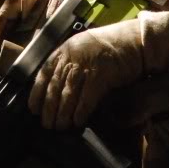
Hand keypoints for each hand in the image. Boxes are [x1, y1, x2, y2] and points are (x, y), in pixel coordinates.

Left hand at [27, 11, 168, 130]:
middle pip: (55, 86)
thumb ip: (68, 62)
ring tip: (61, 127)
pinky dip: (81, 111)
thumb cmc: (109, 47)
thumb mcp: (83, 48)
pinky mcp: (102, 73)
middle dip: (49, 108)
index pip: (44, 73)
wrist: (134, 40)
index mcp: (64, 49)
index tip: (33, 109)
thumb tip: (56, 88)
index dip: (37, 93)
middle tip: (47, 125)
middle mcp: (72, 56)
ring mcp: (87, 64)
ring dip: (63, 113)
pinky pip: (87, 97)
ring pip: (68, 94)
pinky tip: (78, 121)